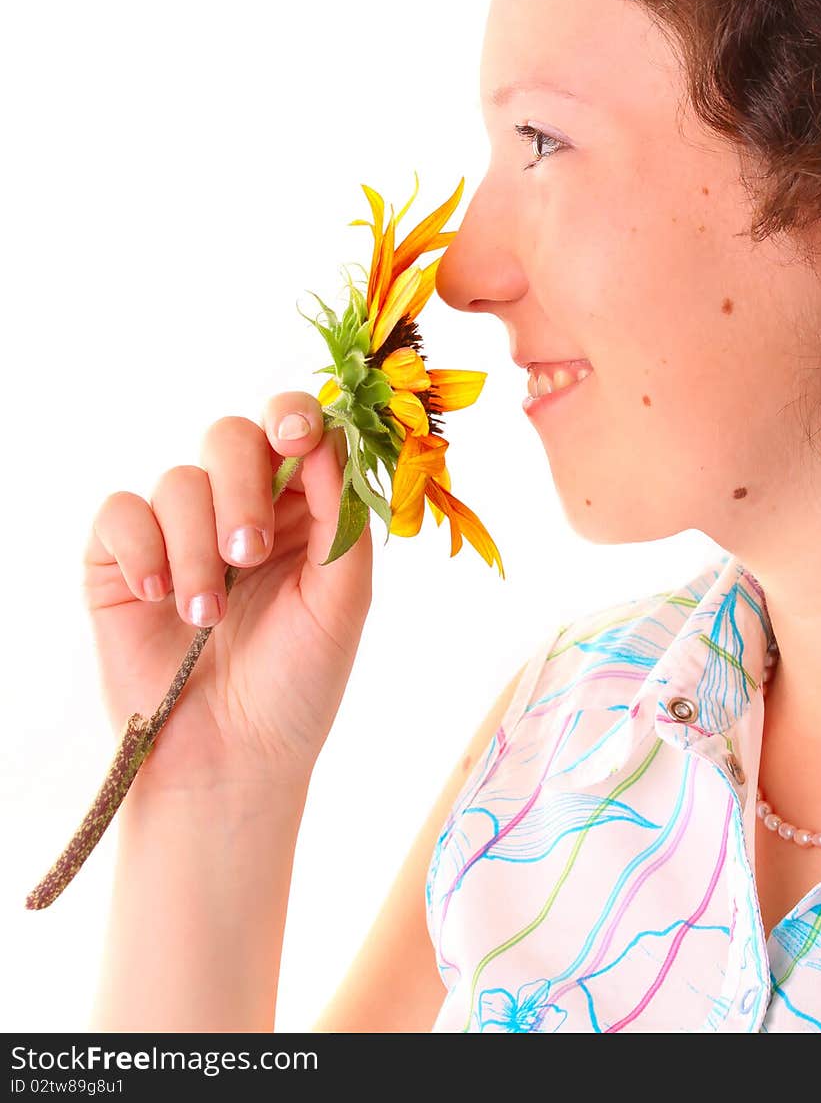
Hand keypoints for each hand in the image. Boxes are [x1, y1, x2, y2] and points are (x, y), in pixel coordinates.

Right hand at [82, 393, 372, 798]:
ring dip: (196, 546)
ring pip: (178, 480)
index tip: (295, 436)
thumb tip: (327, 440)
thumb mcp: (343, 601)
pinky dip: (142, 548)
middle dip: (241, 488)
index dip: (294, 417)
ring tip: (206, 616)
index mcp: (301, 510)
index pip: (295, 430)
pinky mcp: (122, 560)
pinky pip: (121, 511)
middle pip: (230, 437)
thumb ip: (342, 518)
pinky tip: (158, 596)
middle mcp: (238, 509)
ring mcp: (178, 532)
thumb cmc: (297, 684)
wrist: (231, 759)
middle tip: (247, 555)